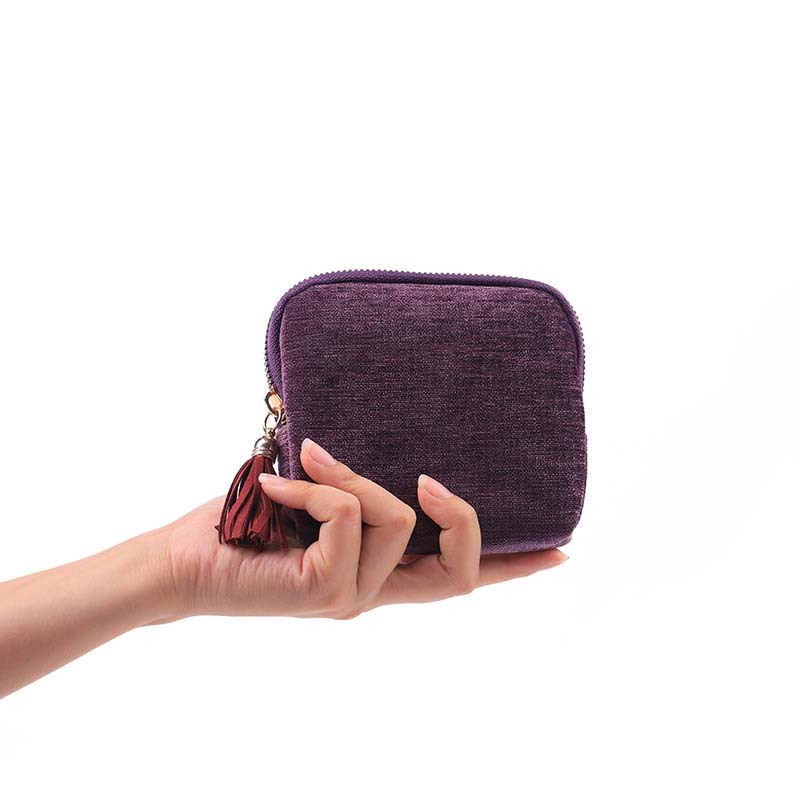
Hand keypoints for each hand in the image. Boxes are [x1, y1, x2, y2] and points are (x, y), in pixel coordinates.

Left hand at [161, 438, 567, 619]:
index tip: (562, 552)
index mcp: (379, 572)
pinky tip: (274, 487)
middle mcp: (375, 592)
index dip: (513, 567)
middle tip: (428, 479)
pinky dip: (314, 486)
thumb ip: (354, 482)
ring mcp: (354, 598)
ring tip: (305, 462)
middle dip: (458, 513)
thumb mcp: (315, 496)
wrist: (180, 560)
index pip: (459, 576)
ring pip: (397, 519)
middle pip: (460, 572)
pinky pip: (349, 514)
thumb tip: (374, 428)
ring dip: (351, 475)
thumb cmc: (244, 524)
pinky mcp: (326, 590)